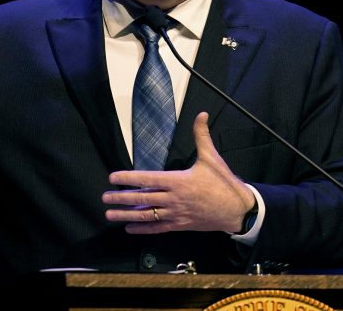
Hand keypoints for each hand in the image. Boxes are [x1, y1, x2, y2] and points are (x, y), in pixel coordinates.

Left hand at [102, 112, 255, 233]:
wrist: (238, 209)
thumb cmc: (223, 182)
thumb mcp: (211, 157)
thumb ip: (202, 136)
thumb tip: (201, 114)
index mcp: (178, 181)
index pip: (147, 179)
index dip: (128, 179)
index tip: (113, 178)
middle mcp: (174, 199)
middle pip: (142, 199)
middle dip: (121, 198)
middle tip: (104, 198)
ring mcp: (176, 213)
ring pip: (147, 215)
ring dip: (126, 215)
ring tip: (110, 215)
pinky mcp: (180, 225)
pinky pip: (158, 227)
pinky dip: (143, 228)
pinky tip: (129, 228)